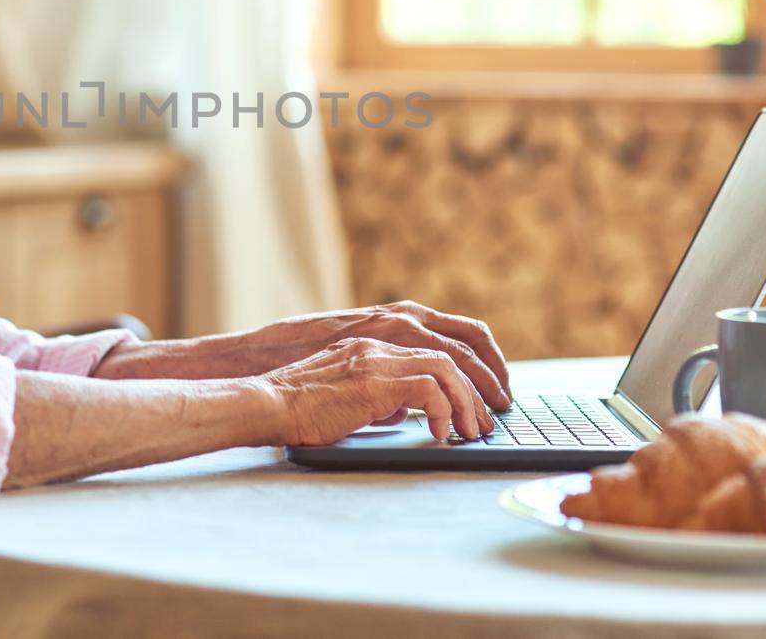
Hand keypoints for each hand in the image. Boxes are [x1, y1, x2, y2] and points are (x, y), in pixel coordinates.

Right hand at [249, 300, 511, 411]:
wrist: (268, 400)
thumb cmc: (299, 399)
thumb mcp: (347, 384)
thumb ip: (379, 389)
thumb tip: (403, 410)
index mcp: (380, 333)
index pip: (445, 334)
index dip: (476, 361)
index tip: (489, 390)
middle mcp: (385, 335)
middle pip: (460, 344)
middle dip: (488, 379)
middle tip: (497, 413)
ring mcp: (380, 354)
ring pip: (451, 366)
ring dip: (471, 400)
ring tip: (475, 429)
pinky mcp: (375, 380)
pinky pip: (430, 389)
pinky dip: (444, 411)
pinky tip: (441, 432)